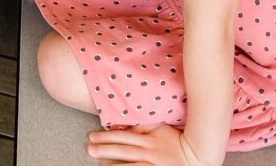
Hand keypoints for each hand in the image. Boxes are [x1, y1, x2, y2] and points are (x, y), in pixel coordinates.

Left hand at [88, 125, 207, 165]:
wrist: (199, 154)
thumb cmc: (179, 139)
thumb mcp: (160, 127)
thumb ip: (143, 126)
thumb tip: (126, 126)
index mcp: (149, 138)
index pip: (124, 137)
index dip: (107, 136)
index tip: (93, 135)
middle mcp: (150, 152)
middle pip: (123, 150)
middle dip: (105, 149)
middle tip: (89, 148)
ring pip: (130, 165)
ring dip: (113, 165)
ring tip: (99, 163)